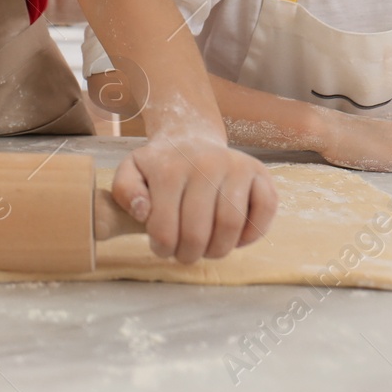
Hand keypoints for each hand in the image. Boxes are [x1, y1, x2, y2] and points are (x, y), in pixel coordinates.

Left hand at [110, 135, 277, 263]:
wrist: (191, 137)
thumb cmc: (162, 164)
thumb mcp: (132, 171)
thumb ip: (126, 191)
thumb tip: (142, 212)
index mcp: (169, 169)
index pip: (165, 228)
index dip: (162, 248)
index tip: (162, 248)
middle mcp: (205, 164)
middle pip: (199, 232)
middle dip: (189, 254)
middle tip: (185, 253)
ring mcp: (236, 167)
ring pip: (231, 226)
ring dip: (218, 250)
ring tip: (207, 249)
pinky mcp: (260, 173)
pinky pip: (265, 211)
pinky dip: (252, 234)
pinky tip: (234, 237)